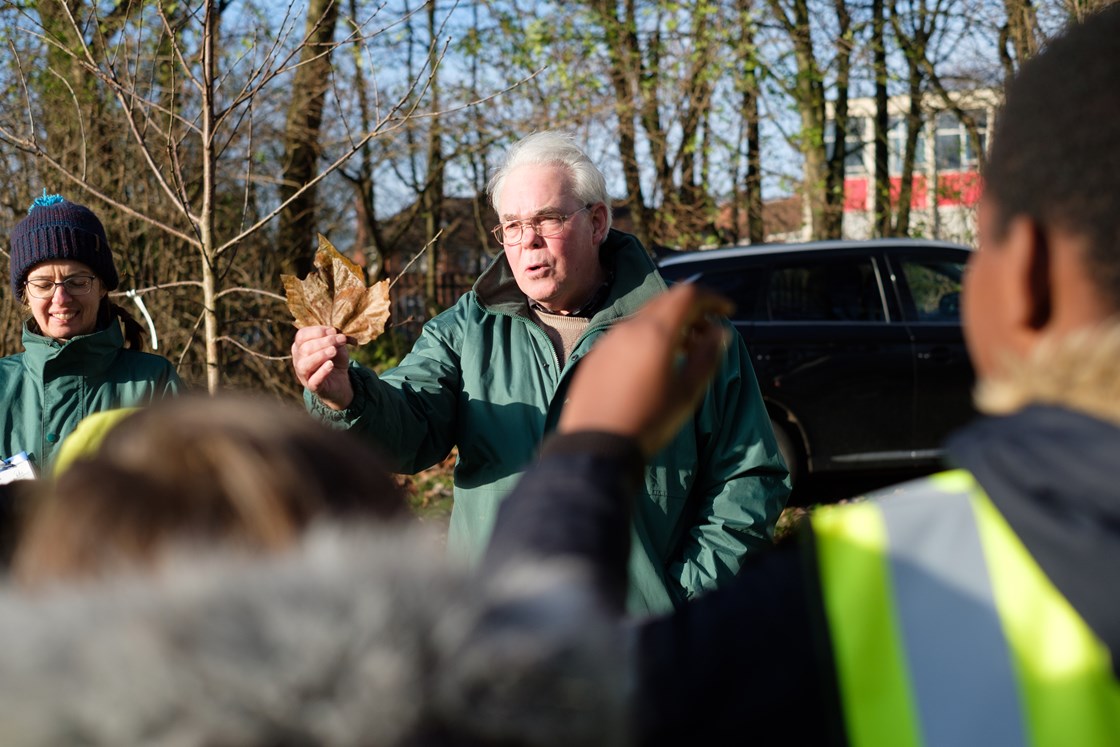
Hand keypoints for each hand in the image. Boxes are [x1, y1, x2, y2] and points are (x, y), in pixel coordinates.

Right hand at [291, 326, 354, 410]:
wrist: (340, 381)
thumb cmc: (334, 360)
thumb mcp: (337, 346)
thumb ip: (335, 338)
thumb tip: (334, 331)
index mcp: (300, 346)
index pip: (301, 335)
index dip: (317, 331)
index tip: (334, 331)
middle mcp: (298, 360)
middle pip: (304, 348)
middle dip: (324, 342)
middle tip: (340, 339)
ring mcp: (303, 375)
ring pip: (304, 365)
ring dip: (320, 355)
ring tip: (333, 351)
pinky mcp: (313, 387)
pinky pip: (314, 380)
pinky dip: (322, 372)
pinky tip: (330, 365)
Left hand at [559, 283, 732, 457]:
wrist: (596, 447)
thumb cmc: (649, 421)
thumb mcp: (688, 392)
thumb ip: (707, 356)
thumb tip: (719, 332)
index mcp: (655, 333)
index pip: (688, 295)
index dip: (712, 298)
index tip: (726, 312)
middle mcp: (629, 328)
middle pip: (666, 301)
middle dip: (692, 310)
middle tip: (708, 332)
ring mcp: (608, 340)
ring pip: (645, 317)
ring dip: (670, 323)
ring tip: (684, 349)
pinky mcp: (595, 356)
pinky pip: (627, 334)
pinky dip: (648, 336)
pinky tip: (654, 361)